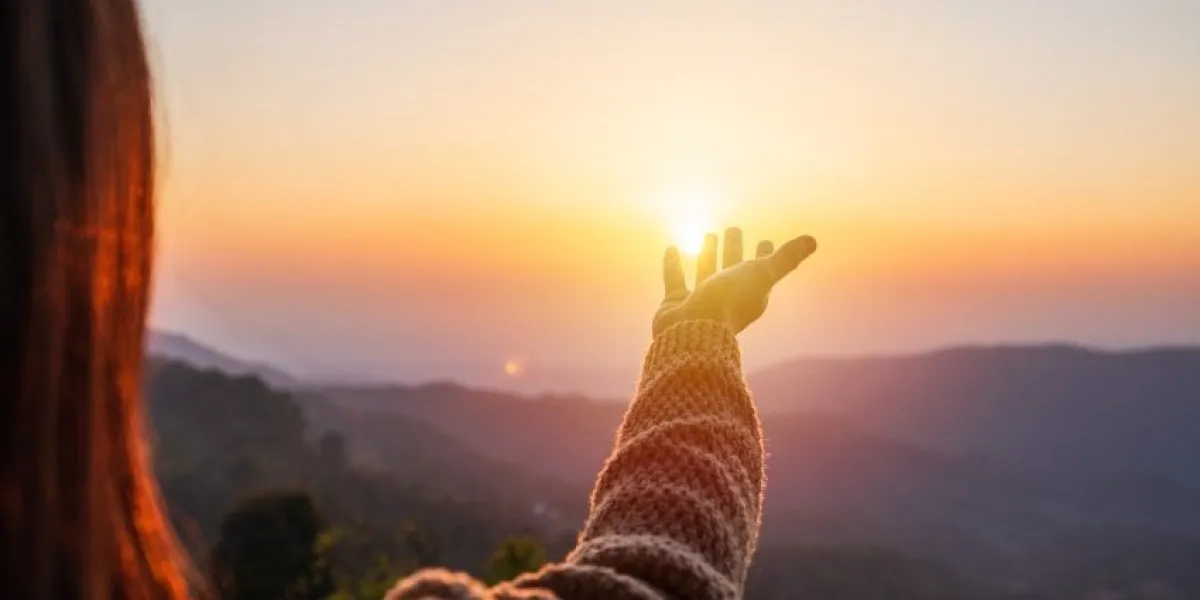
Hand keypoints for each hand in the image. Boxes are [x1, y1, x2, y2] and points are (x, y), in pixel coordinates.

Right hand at [652, 227, 816, 336]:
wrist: (693, 333)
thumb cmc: (730, 303)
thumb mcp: (761, 275)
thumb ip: (785, 259)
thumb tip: (813, 240)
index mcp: (751, 293)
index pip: (761, 270)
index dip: (764, 255)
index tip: (765, 241)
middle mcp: (727, 297)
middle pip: (733, 267)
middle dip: (734, 249)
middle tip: (733, 229)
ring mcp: (702, 300)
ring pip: (706, 271)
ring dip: (708, 253)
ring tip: (708, 234)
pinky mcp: (677, 303)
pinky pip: (676, 279)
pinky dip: (673, 263)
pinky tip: (672, 247)